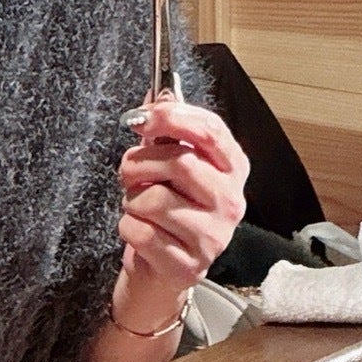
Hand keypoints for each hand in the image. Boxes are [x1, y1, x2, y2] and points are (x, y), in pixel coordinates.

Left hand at [115, 97, 249, 321]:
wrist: (162, 269)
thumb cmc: (168, 209)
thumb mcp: (170, 164)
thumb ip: (166, 128)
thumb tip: (157, 92)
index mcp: (232, 168)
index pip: (210, 130)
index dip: (172, 117)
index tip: (141, 118)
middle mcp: (231, 201)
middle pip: (180, 162)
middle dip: (140, 163)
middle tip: (129, 171)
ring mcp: (214, 236)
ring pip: (154, 200)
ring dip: (131, 200)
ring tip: (139, 206)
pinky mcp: (189, 265)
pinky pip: (141, 233)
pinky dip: (128, 228)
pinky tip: (141, 232)